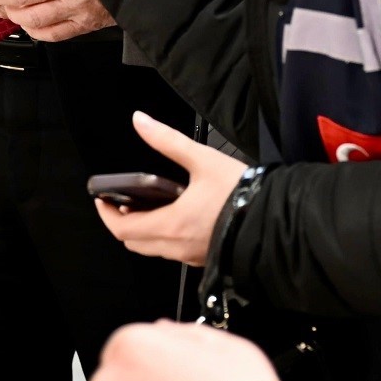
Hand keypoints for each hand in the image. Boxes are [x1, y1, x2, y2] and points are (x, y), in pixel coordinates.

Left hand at [97, 111, 245, 265]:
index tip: (102, 199)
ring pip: (153, 250)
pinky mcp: (206, 259)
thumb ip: (167, 140)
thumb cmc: (242, 193)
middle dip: (123, 222)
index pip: (122, 230)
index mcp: (172, 224)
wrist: (277, 221)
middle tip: (123, 201)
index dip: (106, 215)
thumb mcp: (202, 159)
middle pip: (134, 243)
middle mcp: (178, 247)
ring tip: (147, 206)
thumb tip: (140, 120)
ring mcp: (192, 257)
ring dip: (143, 231)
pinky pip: (174, 253)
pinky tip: (175, 217)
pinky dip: (163, 238)